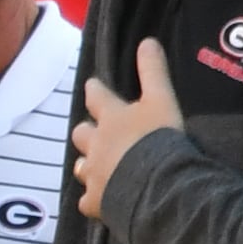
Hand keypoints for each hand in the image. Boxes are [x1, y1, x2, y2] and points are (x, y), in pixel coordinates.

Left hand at [74, 38, 184, 220]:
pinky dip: (93, 200)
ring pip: (81, 166)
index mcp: (112, 118)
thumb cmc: (160, 137)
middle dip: (87, 131)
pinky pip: (88, 201)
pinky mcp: (95, 201)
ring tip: (98, 167)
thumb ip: (154, 72)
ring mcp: (93, 174)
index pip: (97, 97)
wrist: (156, 182)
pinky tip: (100, 202)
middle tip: (95, 132)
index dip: (95, 90)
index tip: (92, 86)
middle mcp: (96, 144)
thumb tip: (147, 41)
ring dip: (88, 164)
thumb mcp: (162, 99)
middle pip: (81, 133)